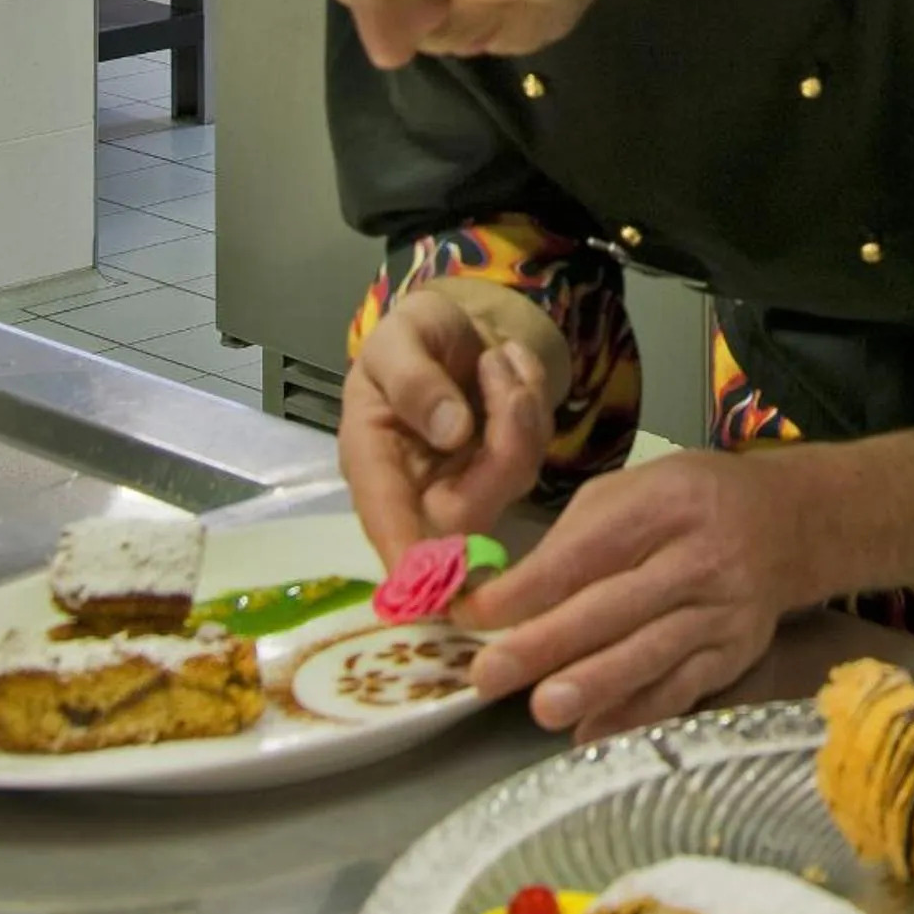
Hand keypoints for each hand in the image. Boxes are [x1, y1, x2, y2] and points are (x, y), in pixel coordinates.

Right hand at [339, 288, 554, 569]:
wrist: (455, 324)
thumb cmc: (410, 337)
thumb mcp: (397, 339)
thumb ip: (413, 382)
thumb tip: (451, 433)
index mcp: (374, 460)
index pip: (388, 520)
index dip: (408, 555)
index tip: (435, 589)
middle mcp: (421, 486)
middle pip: (469, 512)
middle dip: (503, 441)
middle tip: (495, 363)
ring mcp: (472, 482)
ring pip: (514, 473)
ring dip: (519, 403)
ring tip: (494, 353)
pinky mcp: (511, 467)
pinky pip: (539, 444)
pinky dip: (533, 394)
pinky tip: (509, 363)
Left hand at [462, 452, 801, 742]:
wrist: (790, 524)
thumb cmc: (688, 504)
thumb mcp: (632, 491)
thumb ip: (570, 540)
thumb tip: (501, 602)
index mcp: (664, 504)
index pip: (587, 551)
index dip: (527, 588)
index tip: (473, 614)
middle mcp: (700, 557)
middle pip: (616, 606)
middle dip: (548, 643)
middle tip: (489, 674)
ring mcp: (723, 610)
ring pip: (653, 653)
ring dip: (596, 684)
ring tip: (544, 709)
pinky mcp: (735, 652)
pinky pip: (682, 688)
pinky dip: (636, 713)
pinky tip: (591, 731)